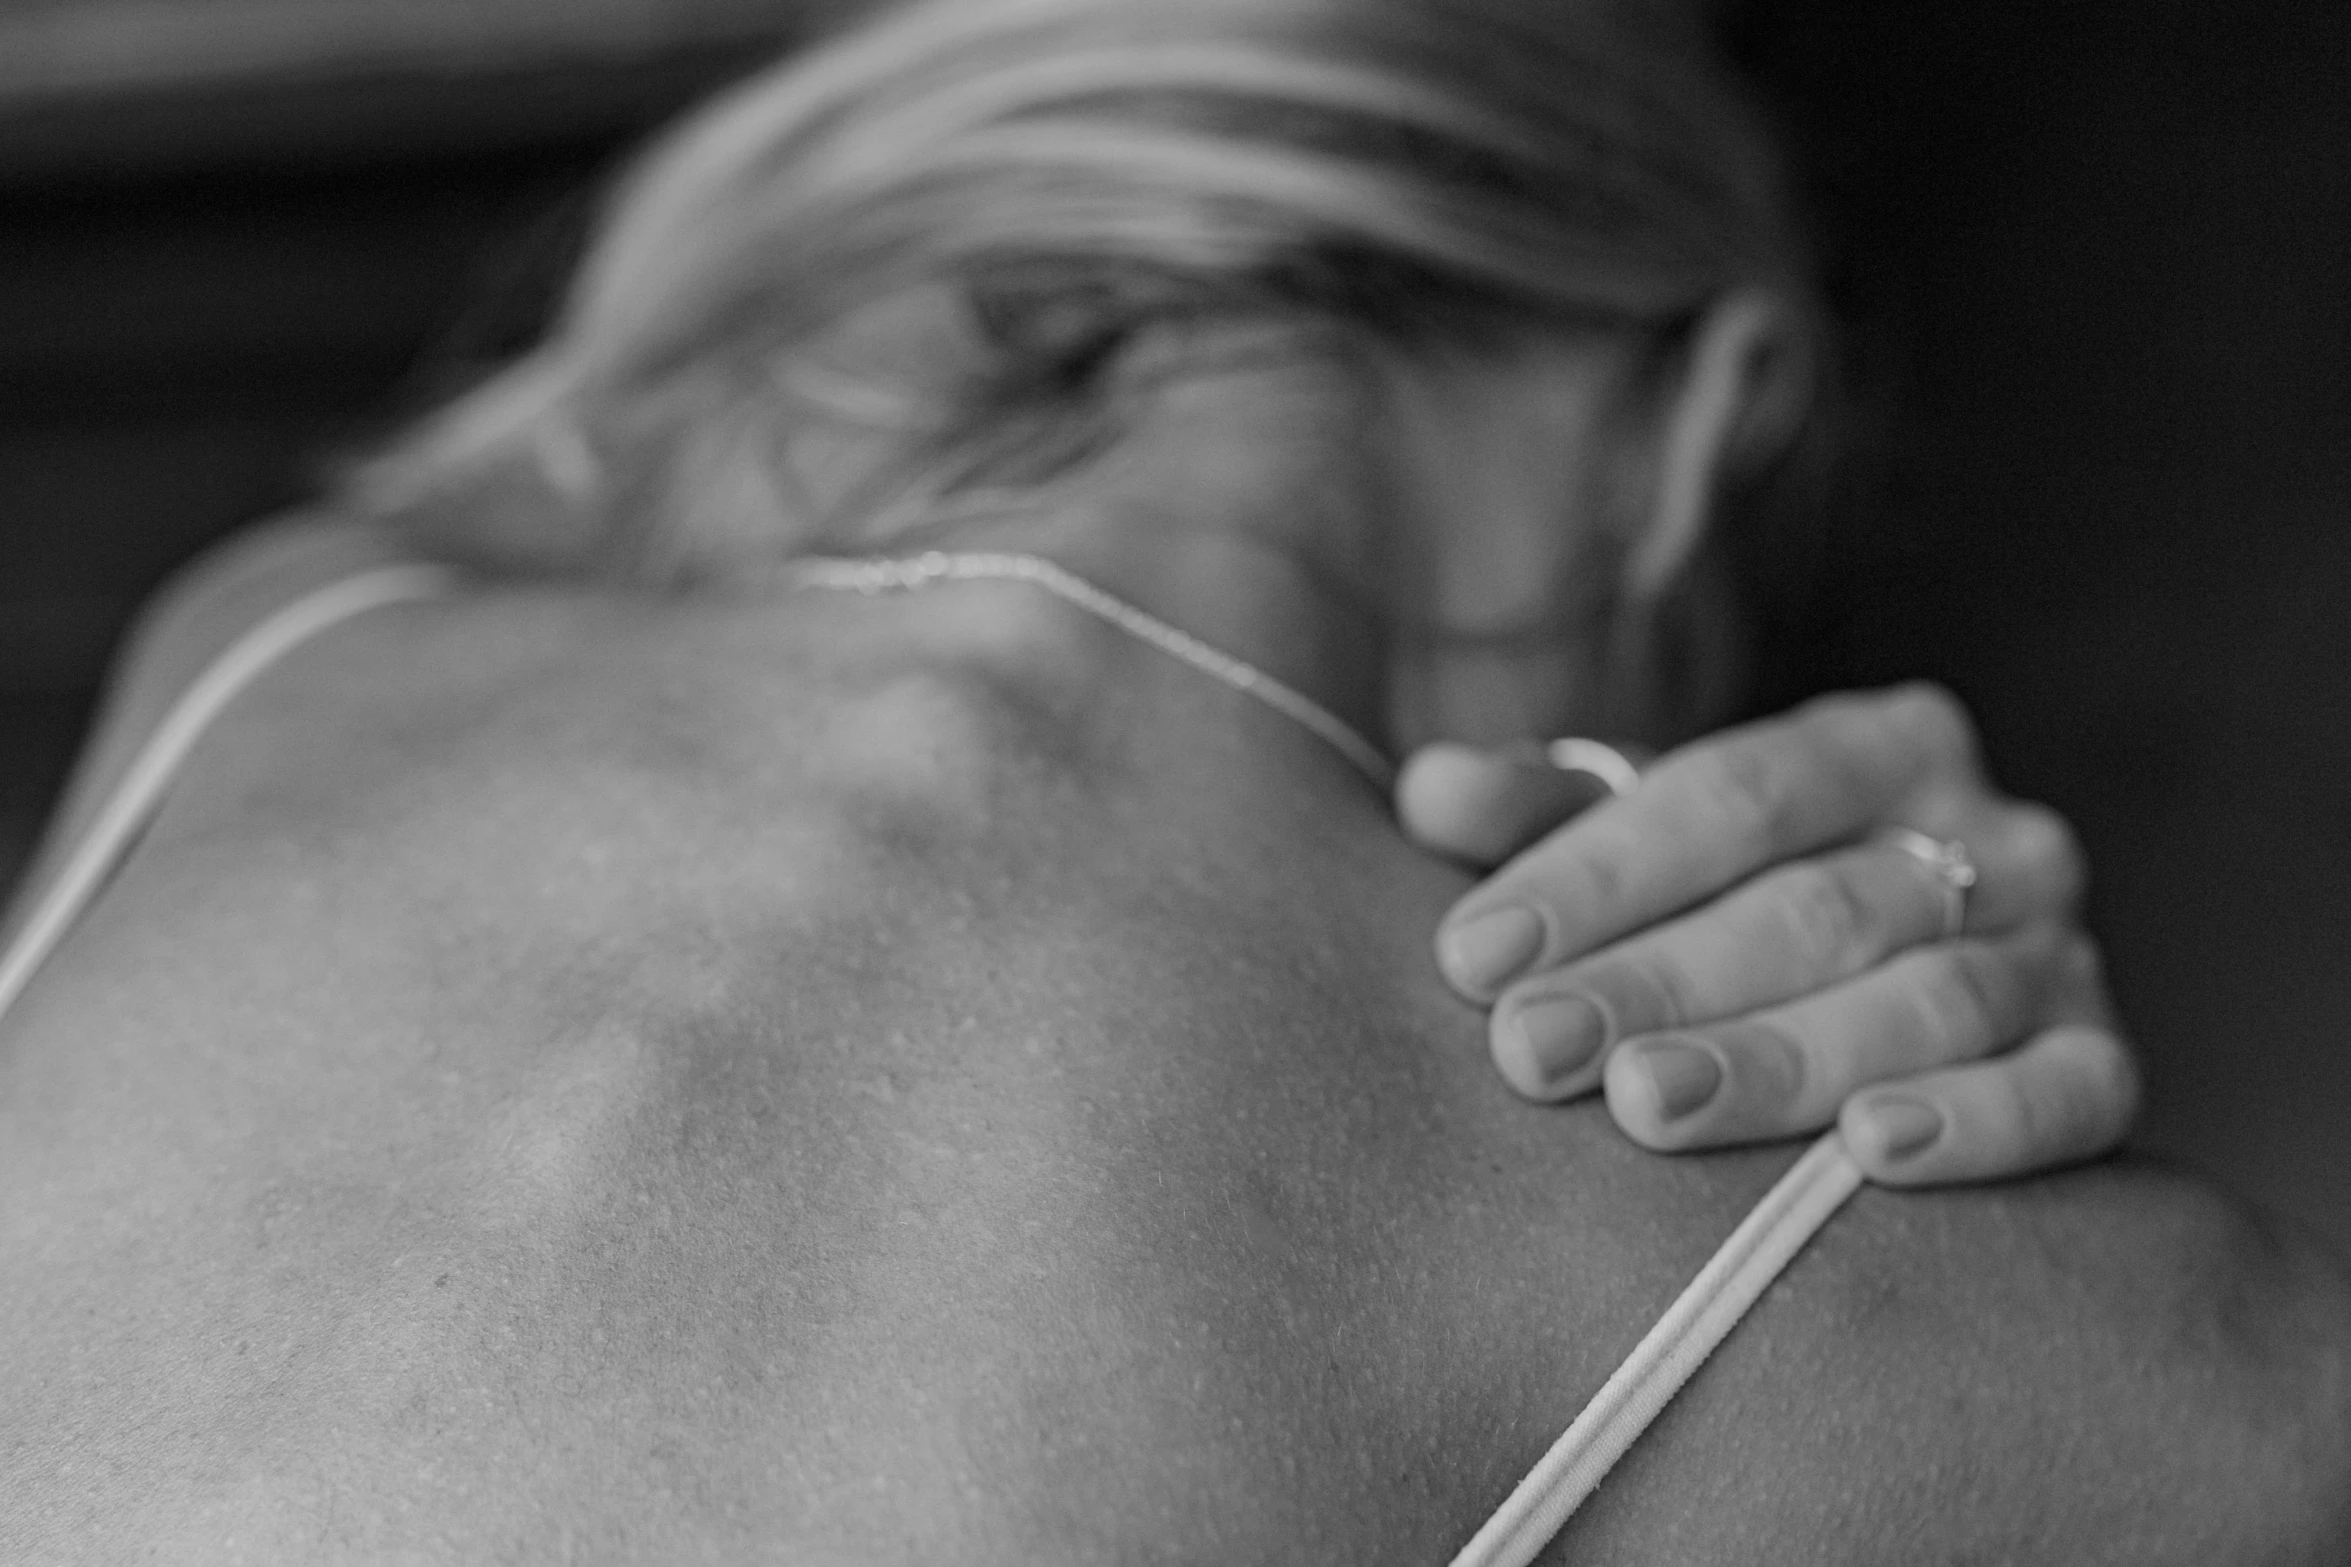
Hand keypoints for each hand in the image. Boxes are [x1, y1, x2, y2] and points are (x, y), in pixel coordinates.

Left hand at [1398, 684, 2137, 1185]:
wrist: (1919, 977)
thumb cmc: (1741, 898)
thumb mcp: (1649, 836)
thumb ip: (1544, 810)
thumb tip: (1427, 791)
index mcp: (1874, 745)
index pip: (1728, 796)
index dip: (1598, 873)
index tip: (1473, 954)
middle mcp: (1987, 830)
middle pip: (1813, 904)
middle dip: (1660, 980)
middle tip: (1530, 1050)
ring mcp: (2064, 943)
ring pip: (1926, 998)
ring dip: (1783, 1058)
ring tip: (1649, 1108)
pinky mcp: (2108, 1053)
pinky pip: (2071, 1092)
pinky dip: (1983, 1123)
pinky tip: (1874, 1156)